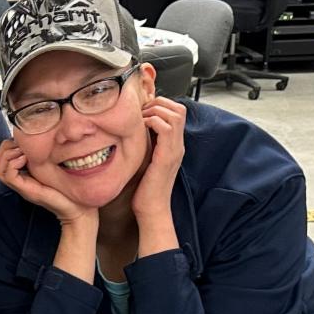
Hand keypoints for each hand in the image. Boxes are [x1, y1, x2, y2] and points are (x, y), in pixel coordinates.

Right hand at [0, 139, 96, 227]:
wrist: (76, 207)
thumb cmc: (67, 186)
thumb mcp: (52, 165)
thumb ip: (43, 154)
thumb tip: (37, 137)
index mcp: (22, 174)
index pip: (0, 158)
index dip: (7, 146)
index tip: (23, 142)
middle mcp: (18, 180)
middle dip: (5, 149)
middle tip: (22, 146)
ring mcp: (20, 186)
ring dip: (8, 156)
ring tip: (24, 152)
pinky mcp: (25, 191)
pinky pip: (8, 176)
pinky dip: (13, 164)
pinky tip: (26, 159)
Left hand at [132, 96, 185, 219]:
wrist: (151, 209)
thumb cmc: (145, 189)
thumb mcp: (145, 160)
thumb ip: (145, 144)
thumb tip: (134, 129)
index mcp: (173, 145)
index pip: (177, 112)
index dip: (160, 104)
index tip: (142, 111)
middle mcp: (177, 145)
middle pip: (179, 108)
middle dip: (158, 103)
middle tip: (141, 113)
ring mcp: (174, 150)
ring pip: (175, 114)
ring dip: (155, 111)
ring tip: (140, 121)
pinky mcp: (166, 157)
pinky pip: (166, 129)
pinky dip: (152, 122)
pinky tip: (140, 130)